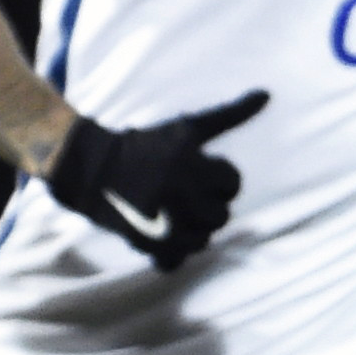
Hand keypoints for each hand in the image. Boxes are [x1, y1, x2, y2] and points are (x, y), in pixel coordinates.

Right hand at [42, 91, 266, 268]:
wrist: (88, 168)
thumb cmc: (143, 145)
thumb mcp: (187, 128)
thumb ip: (230, 114)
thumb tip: (267, 94)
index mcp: (192, 165)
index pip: (233, 183)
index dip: (217, 178)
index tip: (196, 173)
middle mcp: (180, 196)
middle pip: (221, 216)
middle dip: (207, 206)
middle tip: (182, 195)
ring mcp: (162, 223)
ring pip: (202, 240)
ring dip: (191, 230)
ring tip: (171, 214)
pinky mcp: (144, 243)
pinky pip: (176, 260)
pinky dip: (171, 252)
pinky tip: (161, 235)